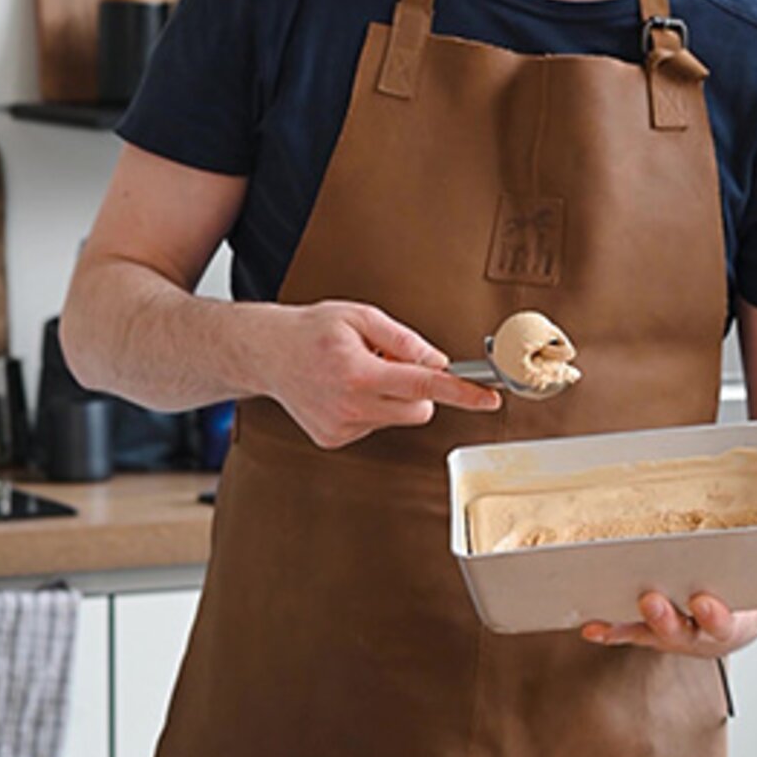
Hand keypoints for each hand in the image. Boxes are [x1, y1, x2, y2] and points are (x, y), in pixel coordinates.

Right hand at [257, 300, 501, 448]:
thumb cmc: (312, 330)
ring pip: (397, 418)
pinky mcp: (334, 439)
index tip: (489, 399)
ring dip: (390, 397)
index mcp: (359, 373)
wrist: (267, 353)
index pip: (424, 387)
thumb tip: (437, 361)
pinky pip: (375, 426)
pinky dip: (370, 409)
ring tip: (359, 374)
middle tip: (390, 363)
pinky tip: (344, 390)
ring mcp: (341, 428)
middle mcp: (350, 406)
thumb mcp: (361, 317)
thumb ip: (404, 339)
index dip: (461, 393)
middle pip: (419, 410)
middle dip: (418, 390)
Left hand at [580, 592, 756, 658]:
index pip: (728, 624)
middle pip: (685, 634)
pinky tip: (590, 627)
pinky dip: (610, 630)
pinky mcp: (657, 629)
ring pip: (655, 635)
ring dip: (629, 628)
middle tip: (650, 602)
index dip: (715, 617)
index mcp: (739, 620)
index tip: (705, 604)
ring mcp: (680, 634)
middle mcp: (707, 634)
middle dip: (666, 620)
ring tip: (606, 623)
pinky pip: (631, 632)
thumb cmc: (756, 576)